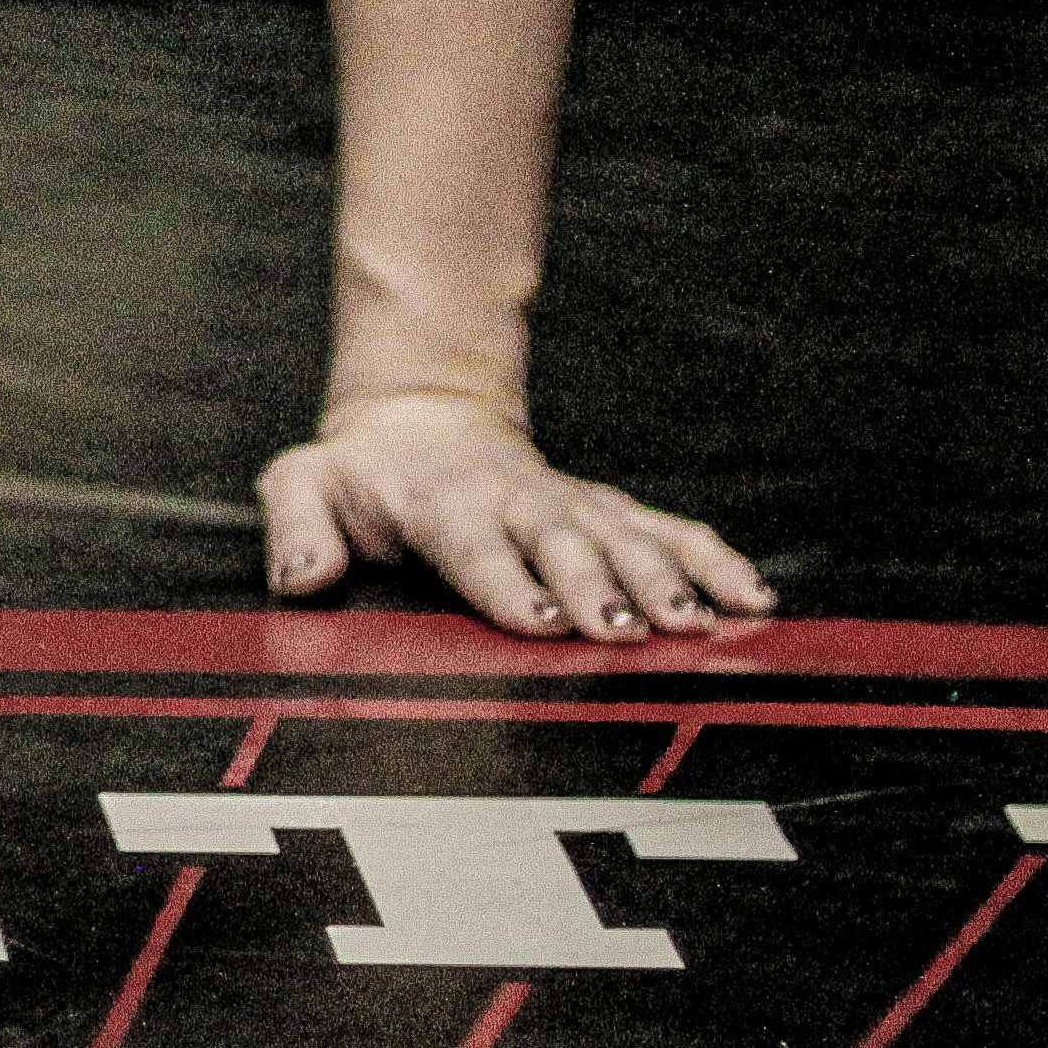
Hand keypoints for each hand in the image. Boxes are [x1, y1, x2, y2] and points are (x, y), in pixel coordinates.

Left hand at [256, 394, 775, 638]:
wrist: (422, 418)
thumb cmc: (361, 473)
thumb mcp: (305, 484)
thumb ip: (295, 527)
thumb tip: (301, 581)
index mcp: (443, 503)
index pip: (476, 546)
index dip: (508, 582)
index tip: (541, 620)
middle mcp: (517, 502)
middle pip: (565, 543)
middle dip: (599, 584)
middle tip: (632, 629)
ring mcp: (571, 505)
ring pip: (628, 538)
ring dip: (668, 579)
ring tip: (704, 622)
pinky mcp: (609, 509)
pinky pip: (670, 531)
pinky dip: (713, 560)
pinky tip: (752, 598)